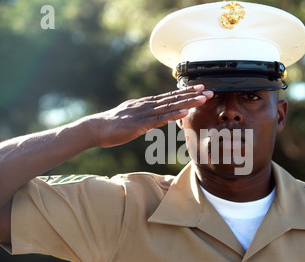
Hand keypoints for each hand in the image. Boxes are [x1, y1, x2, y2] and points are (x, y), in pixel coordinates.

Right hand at [85, 85, 212, 147]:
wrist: (95, 129)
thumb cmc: (113, 125)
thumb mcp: (133, 117)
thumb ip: (146, 116)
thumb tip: (158, 117)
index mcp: (146, 104)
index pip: (169, 96)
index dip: (186, 92)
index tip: (200, 88)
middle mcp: (146, 105)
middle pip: (173, 99)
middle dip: (192, 95)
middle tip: (209, 91)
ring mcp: (143, 114)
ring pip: (169, 107)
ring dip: (187, 102)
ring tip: (202, 99)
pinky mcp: (139, 125)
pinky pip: (158, 120)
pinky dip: (172, 115)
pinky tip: (184, 113)